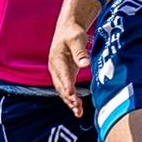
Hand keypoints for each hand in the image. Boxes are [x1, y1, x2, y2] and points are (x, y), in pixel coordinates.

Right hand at [49, 0, 99, 117]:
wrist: (68, 29)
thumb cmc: (72, 32)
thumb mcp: (77, 38)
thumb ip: (80, 52)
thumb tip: (85, 64)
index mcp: (56, 58)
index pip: (61, 74)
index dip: (66, 84)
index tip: (71, 94)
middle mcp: (55, 68)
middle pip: (60, 85)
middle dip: (68, 97)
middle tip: (77, 106)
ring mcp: (60, 73)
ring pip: (63, 90)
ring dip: (70, 101)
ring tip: (78, 112)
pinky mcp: (66, 75)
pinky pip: (68, 89)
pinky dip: (72, 99)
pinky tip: (79, 109)